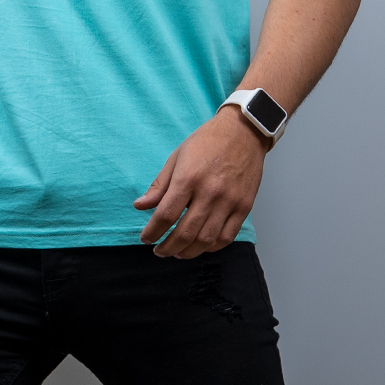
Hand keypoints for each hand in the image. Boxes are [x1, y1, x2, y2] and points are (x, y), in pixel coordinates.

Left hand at [133, 105, 270, 258]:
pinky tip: (201, 246)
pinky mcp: (244, 206)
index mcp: (188, 177)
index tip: (146, 238)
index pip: (165, 215)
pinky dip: (212, 247)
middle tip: (159, 251)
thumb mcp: (177, 156)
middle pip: (185, 232)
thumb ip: (159, 185)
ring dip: (188, 252)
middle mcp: (209, 191)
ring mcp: (229, 201)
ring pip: (206, 240)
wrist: (243, 131)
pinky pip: (227, 237)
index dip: (152, 232)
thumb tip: (140, 206)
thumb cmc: (207, 141)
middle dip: (168, 247)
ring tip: (177, 252)